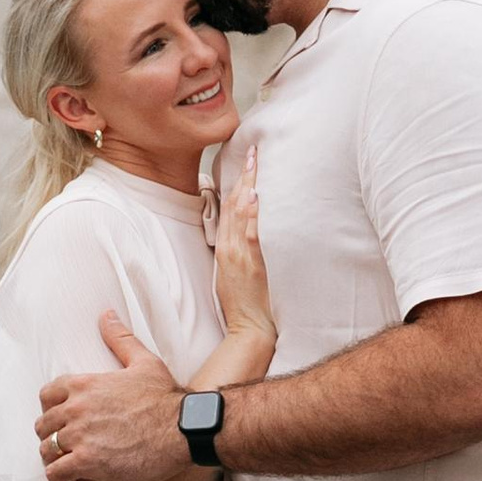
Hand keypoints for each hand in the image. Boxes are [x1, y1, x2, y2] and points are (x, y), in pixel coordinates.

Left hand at [39, 315, 185, 480]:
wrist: (185, 428)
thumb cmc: (167, 398)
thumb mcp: (143, 361)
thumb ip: (120, 338)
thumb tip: (106, 315)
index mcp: (85, 385)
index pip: (47, 395)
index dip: (51, 410)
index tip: (62, 422)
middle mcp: (76, 409)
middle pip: (43, 425)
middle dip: (51, 437)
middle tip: (66, 448)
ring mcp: (79, 436)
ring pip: (46, 450)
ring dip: (53, 461)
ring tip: (66, 470)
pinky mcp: (87, 462)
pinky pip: (56, 474)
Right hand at [212, 144, 274, 355]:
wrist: (249, 330)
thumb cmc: (246, 303)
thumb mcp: (235, 272)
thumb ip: (240, 248)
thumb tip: (251, 226)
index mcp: (225, 248)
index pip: (228, 207)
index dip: (236, 182)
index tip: (246, 161)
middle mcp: (229, 248)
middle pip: (233, 204)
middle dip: (243, 175)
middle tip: (253, 150)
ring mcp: (238, 255)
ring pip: (239, 213)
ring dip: (248, 186)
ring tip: (255, 162)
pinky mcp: (250, 264)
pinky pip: (250, 234)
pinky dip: (251, 214)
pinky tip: (256, 196)